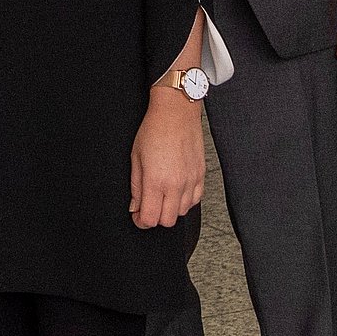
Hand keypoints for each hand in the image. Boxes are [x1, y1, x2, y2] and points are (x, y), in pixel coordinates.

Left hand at [130, 91, 204, 228]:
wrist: (176, 114)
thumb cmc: (153, 131)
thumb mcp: (135, 157)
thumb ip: (136, 186)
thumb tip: (135, 206)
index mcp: (156, 181)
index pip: (150, 218)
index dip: (141, 221)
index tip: (136, 217)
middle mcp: (176, 185)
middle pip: (167, 221)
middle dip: (155, 218)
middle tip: (146, 208)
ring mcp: (191, 182)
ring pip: (182, 213)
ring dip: (170, 210)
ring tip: (160, 196)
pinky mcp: (201, 177)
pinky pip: (195, 201)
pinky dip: (184, 202)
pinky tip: (174, 191)